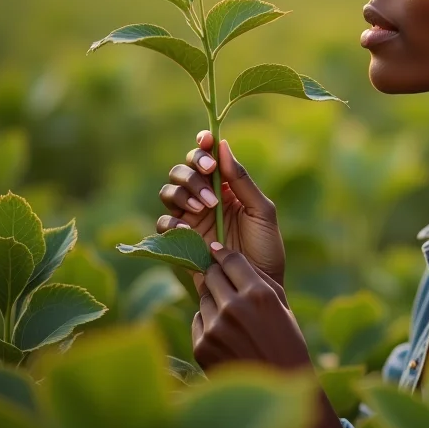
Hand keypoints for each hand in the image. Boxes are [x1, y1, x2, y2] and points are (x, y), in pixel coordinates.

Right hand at [157, 131, 285, 286]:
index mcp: (227, 187)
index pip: (208, 158)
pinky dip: (172, 221)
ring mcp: (190, 219)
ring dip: (184, 192)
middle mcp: (205, 198)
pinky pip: (163, 223)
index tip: (206, 141)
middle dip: (193, 170)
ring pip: (169, 192)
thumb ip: (241, 180)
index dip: (203, 145)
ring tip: (204, 206)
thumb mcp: (261, 211)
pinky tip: (189, 227)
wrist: (256, 286)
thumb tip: (223, 146)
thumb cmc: (265, 248)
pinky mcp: (180, 241)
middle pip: (183, 170)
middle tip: (210, 176)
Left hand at [194, 243, 347, 427]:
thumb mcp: (280, 304)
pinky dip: (207, 323)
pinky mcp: (201, 347)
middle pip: (211, 275)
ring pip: (203, 298)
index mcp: (259, 294)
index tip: (216, 250)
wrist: (277, 389)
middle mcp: (234, 307)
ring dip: (213, 301)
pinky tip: (225, 335)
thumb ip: (257, 278)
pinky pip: (198, 321)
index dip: (222, 253)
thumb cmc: (285, 341)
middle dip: (216, 275)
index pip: (231, 260)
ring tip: (231, 317)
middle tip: (223, 281)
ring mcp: (215, 328)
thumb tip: (227, 255)